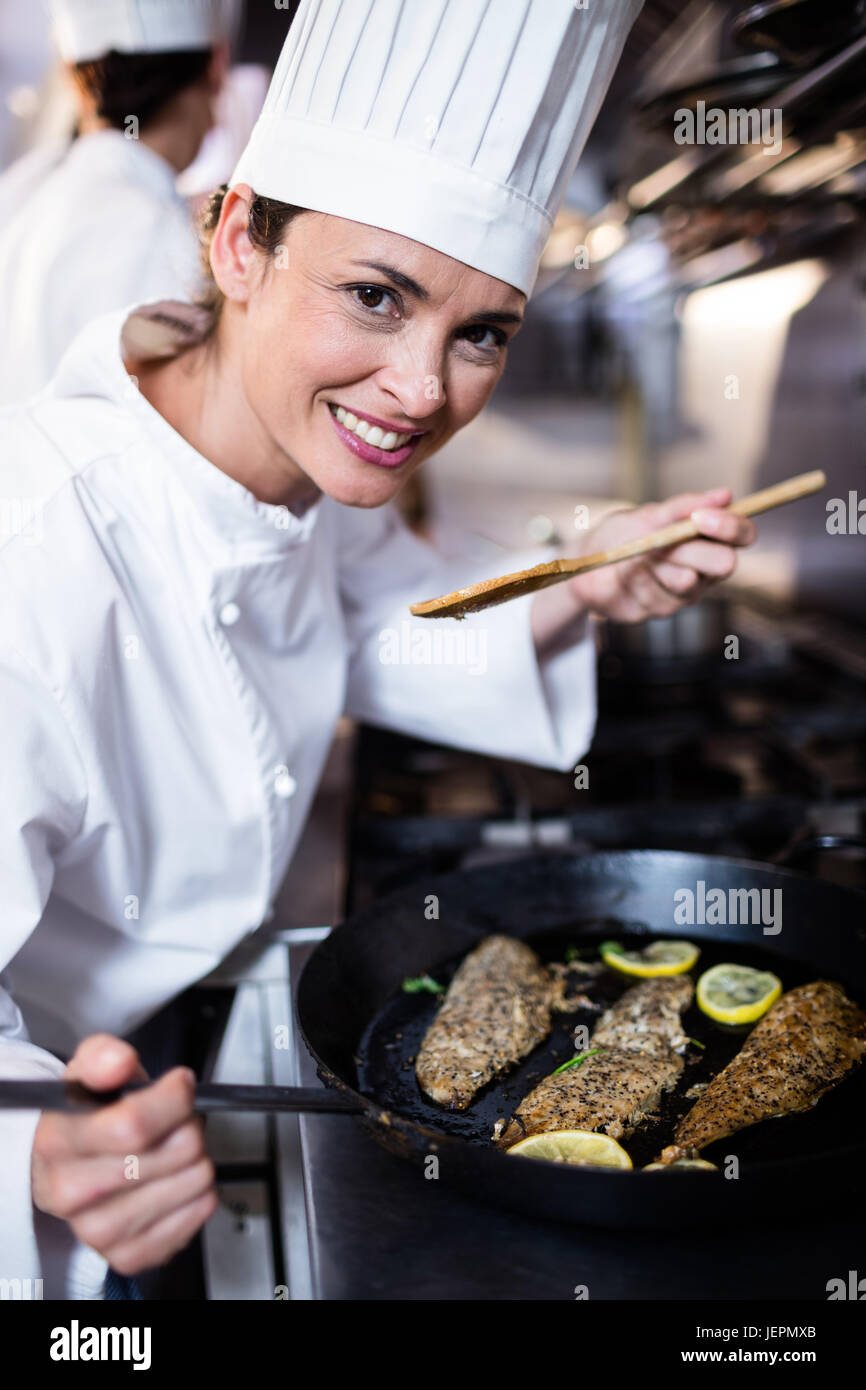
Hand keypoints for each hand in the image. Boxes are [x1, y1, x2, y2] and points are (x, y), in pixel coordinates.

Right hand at [31, 1034, 216, 1275]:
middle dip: (187, 1123)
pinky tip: (172, 1179)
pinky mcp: (129, 1255)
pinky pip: (199, 1212)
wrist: (62, 1168)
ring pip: (195, 1180)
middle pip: (176, 1151)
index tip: (178, 1085)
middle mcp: (72, 1193)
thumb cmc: (83, 1117)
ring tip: (168, 1149)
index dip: (174, 1097)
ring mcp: (99, 1230)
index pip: (135, 1124)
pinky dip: (198, 1191)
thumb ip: (103, 1056)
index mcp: (58, 1142)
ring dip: (195, 1157)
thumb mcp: (87, 1070)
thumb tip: (118, 1062)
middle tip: (171, 1121)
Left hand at [569, 487, 755, 623]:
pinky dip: (635, 578)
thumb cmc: (624, 533)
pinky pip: (656, 593)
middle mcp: (706, 569)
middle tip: (661, 543)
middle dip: (692, 550)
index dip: (730, 527)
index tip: (701, 517)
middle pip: (725, 563)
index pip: (744, 534)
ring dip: (655, 564)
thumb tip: (726, 494)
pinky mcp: (663, 610)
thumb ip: (684, 507)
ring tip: (634, 554)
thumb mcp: (650, 515)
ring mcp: (687, 592)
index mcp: (711, 540)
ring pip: (686, 581)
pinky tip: (624, 573)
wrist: (588, 562)